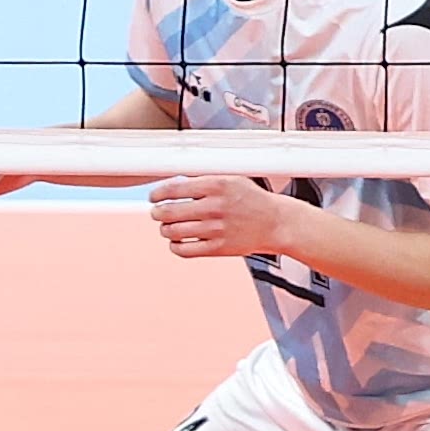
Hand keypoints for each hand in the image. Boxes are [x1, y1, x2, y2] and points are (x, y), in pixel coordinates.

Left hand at [145, 173, 303, 263]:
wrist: (276, 223)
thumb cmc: (252, 200)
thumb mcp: (230, 180)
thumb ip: (202, 180)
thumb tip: (172, 183)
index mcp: (216, 186)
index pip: (172, 189)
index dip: (157, 194)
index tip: (153, 198)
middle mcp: (214, 207)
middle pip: (168, 212)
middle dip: (157, 213)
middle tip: (157, 213)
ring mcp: (216, 229)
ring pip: (172, 232)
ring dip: (165, 229)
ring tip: (168, 227)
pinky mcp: (219, 248)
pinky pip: (184, 250)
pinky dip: (175, 246)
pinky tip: (178, 241)